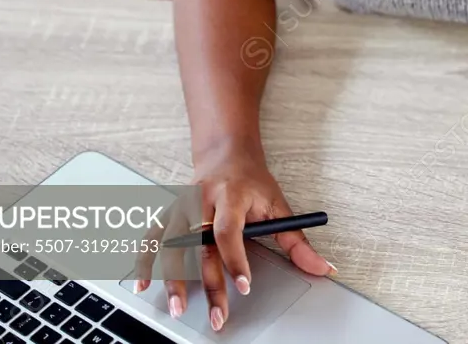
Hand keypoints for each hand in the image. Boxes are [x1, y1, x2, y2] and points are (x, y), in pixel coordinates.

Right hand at [134, 147, 333, 331]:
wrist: (226, 153)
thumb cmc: (252, 181)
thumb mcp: (279, 205)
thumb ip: (298, 241)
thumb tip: (323, 268)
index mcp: (232, 196)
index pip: (229, 230)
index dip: (235, 259)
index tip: (244, 285)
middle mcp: (202, 201)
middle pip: (200, 246)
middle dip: (207, 283)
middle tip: (216, 314)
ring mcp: (182, 207)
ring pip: (171, 244)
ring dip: (172, 277)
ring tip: (178, 307)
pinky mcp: (169, 212)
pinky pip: (152, 237)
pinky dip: (145, 260)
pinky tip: (144, 283)